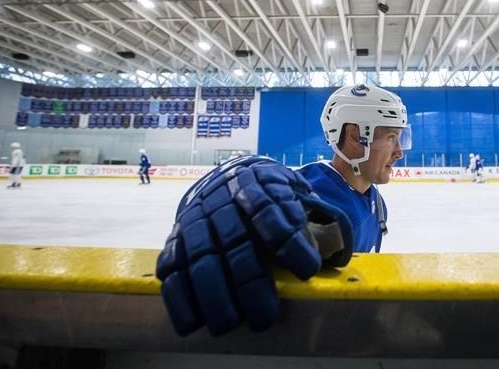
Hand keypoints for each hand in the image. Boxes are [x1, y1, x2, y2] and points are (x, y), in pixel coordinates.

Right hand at [156, 156, 351, 335]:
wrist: (228, 175)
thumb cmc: (268, 193)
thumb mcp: (289, 190)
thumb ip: (302, 214)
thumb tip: (326, 245)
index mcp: (255, 183)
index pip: (270, 209)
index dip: (288, 240)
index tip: (308, 269)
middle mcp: (222, 199)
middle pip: (235, 241)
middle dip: (249, 281)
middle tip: (266, 317)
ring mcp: (196, 218)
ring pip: (202, 257)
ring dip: (214, 295)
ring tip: (230, 324)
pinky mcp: (176, 238)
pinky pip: (172, 266)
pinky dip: (179, 296)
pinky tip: (192, 321)